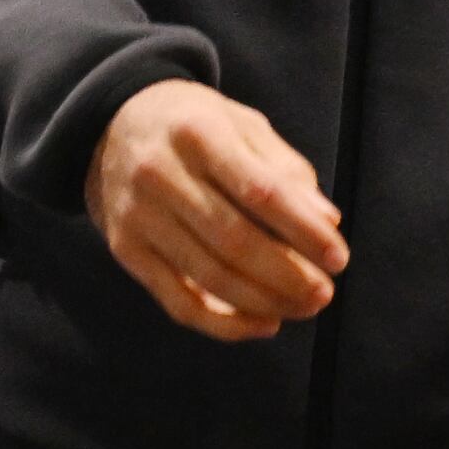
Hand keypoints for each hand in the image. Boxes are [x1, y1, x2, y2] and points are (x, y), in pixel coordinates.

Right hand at [86, 81, 342, 342]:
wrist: (109, 125)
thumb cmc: (195, 125)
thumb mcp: (241, 124)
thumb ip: (285, 169)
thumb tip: (327, 223)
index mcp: (197, 132)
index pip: (259, 190)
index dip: (303, 230)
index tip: (338, 257)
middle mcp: (160, 173)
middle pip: (234, 240)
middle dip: (288, 275)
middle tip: (325, 293)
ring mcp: (137, 215)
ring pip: (208, 276)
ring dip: (265, 302)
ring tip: (303, 308)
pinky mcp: (125, 250)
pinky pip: (178, 302)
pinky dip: (224, 324)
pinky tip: (263, 324)